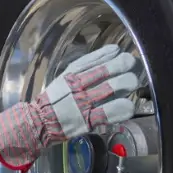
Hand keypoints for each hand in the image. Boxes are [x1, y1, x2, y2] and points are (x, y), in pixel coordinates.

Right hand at [0, 44, 139, 171]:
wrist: (38, 122)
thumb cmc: (55, 99)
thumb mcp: (66, 76)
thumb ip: (87, 65)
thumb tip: (113, 50)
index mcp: (71, 75)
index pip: (94, 60)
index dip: (112, 57)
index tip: (124, 55)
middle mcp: (77, 87)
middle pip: (105, 73)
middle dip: (123, 68)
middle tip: (133, 68)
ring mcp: (82, 104)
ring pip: (108, 90)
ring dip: (124, 85)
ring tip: (134, 82)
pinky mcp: (86, 121)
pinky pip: (106, 114)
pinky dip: (119, 109)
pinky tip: (130, 106)